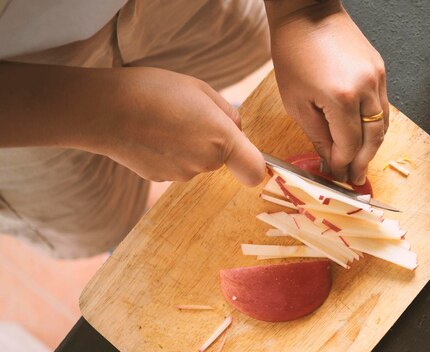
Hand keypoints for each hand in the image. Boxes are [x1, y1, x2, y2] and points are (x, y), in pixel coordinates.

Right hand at [84, 67, 265, 184]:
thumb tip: (236, 128)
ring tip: (164, 121)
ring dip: (188, 145)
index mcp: (221, 139)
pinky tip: (150, 133)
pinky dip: (168, 153)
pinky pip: (175, 165)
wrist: (103, 109)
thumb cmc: (153, 91)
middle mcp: (205, 163)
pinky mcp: (159, 179)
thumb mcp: (200, 89)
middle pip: (221, 158)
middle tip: (188, 114)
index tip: (251, 156)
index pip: (255, 170)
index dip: (257, 166)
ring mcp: (181, 175)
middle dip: (213, 140)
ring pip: (197, 161)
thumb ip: (226, 112)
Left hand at [265, 0, 388, 184]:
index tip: (336, 176)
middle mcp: (366, 89)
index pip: (349, 145)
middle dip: (363, 162)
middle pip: (373, 139)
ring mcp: (377, 78)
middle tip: (355, 179)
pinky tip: (365, 135)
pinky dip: (376, 125)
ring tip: (361, 162)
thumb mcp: (296, 101)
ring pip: (383, 125)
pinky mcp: (380, 69)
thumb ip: (317, 135)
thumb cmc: (293, 53)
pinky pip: (383, 106)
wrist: (307, 13)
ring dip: (372, 147)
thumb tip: (330, 159)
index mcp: (341, 98)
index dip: (343, 165)